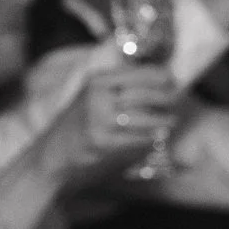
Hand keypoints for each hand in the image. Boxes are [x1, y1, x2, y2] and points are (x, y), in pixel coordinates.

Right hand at [39, 55, 177, 178]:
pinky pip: (139, 138)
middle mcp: (98, 96)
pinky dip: (151, 138)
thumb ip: (119, 87)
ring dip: (163, 121)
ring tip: (170, 121)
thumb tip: (161, 80)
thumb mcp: (91, 96)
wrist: (53, 156)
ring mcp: (100, 120)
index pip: (140, 73)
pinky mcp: (104, 142)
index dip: (162, 77)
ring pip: (146, 117)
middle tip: (176, 101)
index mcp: (97, 81)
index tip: (172, 81)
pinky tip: (156, 137)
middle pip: (147, 93)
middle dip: (167, 98)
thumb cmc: (78, 126)